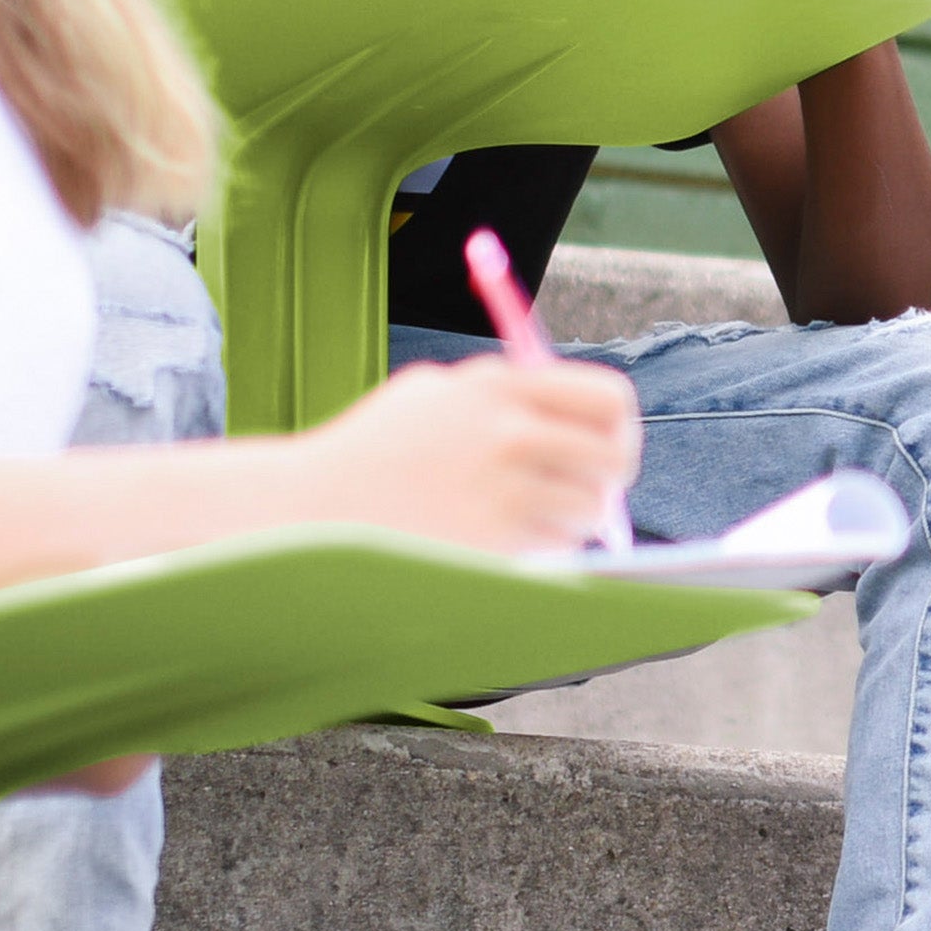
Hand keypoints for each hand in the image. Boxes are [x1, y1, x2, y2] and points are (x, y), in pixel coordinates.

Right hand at [288, 357, 642, 556]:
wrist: (312, 509)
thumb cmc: (377, 449)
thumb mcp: (435, 394)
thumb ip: (507, 394)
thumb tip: (589, 421)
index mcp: (498, 385)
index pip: (607, 398)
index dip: (618, 425)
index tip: (609, 442)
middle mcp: (507, 431)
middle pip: (613, 456)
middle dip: (610, 478)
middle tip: (594, 489)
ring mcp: (502, 487)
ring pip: (589, 508)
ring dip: (573, 516)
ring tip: (530, 514)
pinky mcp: (494, 539)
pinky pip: (556, 544)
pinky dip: (544, 545)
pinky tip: (503, 537)